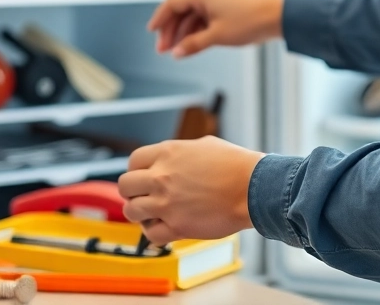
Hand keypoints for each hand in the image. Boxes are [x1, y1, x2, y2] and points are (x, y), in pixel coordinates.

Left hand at [117, 136, 265, 245]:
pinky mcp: (177, 226)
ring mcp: (167, 202)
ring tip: (155, 214)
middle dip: (133, 193)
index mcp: (167, 153)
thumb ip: (180, 153)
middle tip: (146, 197)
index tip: (144, 179)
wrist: (254, 189)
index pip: (133, 161)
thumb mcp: (204, 145)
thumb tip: (171, 159)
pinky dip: (154, 234)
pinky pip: (151, 235)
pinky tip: (165, 228)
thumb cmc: (236, 165)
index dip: (137, 171)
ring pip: (131, 211)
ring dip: (141, 214)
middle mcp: (161, 177)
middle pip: (125, 187)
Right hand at [147, 0, 283, 57]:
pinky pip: (206, 6)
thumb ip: (193, 44)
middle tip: (164, 46)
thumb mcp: (217, 36)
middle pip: (179, 3)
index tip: (152, 32)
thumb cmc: (251, 21)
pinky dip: (198, 22)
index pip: (172, 3)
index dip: (160, 19)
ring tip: (178, 47)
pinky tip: (194, 39)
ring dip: (184, 26)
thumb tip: (177, 53)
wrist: (279, 15)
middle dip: (171, 25)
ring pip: (193, 6)